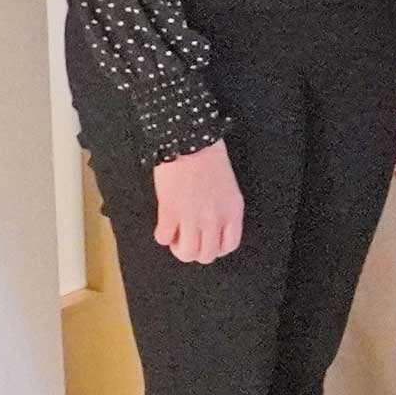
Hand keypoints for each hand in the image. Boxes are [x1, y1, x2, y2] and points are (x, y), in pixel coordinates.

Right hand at [151, 141, 244, 263]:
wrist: (189, 140)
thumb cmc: (208, 156)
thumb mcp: (227, 186)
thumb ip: (223, 209)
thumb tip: (211, 226)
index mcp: (232, 210)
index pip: (229, 246)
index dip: (216, 248)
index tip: (207, 242)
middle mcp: (215, 218)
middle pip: (207, 254)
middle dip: (196, 250)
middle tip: (187, 239)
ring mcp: (192, 217)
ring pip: (187, 253)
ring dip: (178, 247)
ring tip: (175, 234)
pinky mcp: (170, 212)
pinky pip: (164, 238)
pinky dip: (162, 235)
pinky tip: (164, 224)